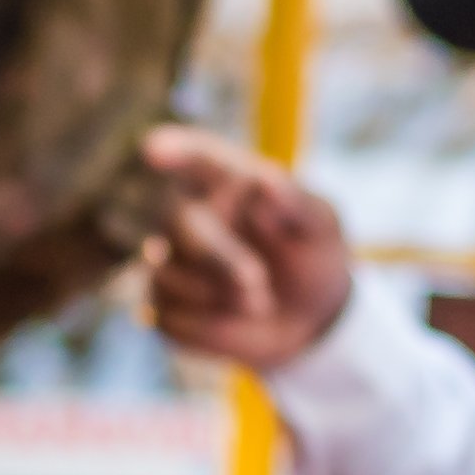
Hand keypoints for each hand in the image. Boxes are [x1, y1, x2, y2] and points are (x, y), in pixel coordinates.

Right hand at [134, 127, 355, 368]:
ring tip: (260, 303)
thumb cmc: (311, 255)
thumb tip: (267, 182)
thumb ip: (296, 205)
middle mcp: (190, 214)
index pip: (197, 156)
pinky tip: (234, 318)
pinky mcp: (162, 305)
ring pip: (167, 276)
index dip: (175, 150)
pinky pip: (166, 317)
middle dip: (216, 258)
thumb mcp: (321, 226)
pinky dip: (205, 325)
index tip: (154, 148)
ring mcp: (169, 260)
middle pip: (176, 223)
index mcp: (226, 179)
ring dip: (217, 296)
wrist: (309, 317)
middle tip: (256, 282)